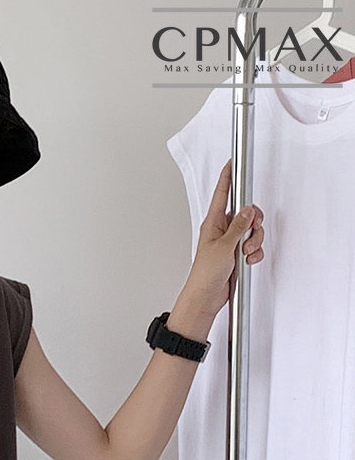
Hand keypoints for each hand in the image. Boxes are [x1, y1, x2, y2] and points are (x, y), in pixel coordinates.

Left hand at [180, 158, 264, 320]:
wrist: (206, 298)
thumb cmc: (205, 274)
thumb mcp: (225, 246)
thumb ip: (239, 226)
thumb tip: (248, 210)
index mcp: (213, 223)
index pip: (223, 194)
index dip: (228, 178)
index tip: (232, 162)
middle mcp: (221, 230)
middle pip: (246, 213)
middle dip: (254, 222)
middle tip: (251, 233)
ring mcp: (230, 243)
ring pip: (252, 231)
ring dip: (254, 241)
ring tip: (245, 253)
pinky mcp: (236, 255)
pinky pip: (253, 246)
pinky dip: (254, 253)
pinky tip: (246, 261)